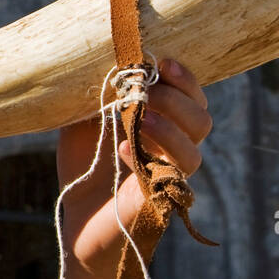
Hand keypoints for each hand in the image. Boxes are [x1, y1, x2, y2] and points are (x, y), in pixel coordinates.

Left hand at [56, 58, 211, 274]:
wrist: (76, 218)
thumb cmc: (85, 167)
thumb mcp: (84, 121)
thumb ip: (95, 93)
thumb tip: (101, 60)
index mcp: (165, 126)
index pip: (192, 99)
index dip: (185, 80)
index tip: (162, 62)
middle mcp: (173, 152)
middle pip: (201, 121)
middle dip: (176, 100)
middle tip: (144, 91)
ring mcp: (168, 178)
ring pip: (194, 153)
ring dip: (168, 130)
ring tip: (138, 119)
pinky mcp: (157, 203)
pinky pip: (168, 180)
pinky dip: (144, 158)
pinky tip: (122, 149)